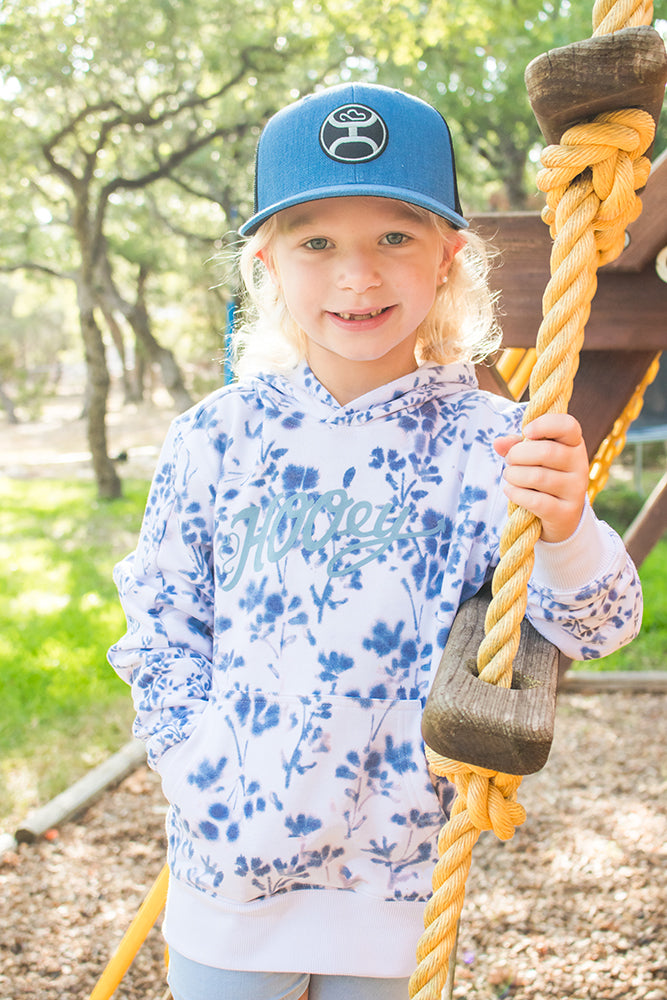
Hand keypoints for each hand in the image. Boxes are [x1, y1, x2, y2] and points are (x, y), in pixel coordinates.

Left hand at [493, 413, 589, 542]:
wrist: (561, 516)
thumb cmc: (544, 476)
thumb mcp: (532, 457)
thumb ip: (516, 445)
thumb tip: (498, 443)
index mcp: (574, 444)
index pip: (568, 426)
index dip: (545, 424)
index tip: (526, 431)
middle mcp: (580, 464)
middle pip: (546, 452)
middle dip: (517, 455)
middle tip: (510, 461)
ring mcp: (576, 489)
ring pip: (537, 477)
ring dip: (514, 475)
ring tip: (509, 476)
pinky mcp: (567, 512)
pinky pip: (536, 501)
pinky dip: (516, 494)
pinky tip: (510, 490)